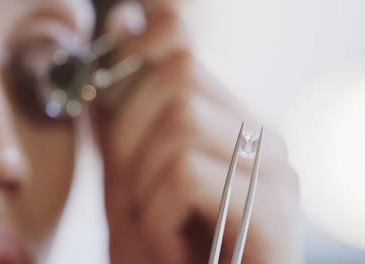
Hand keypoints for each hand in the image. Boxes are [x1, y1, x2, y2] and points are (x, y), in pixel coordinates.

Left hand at [92, 2, 302, 262]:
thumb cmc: (164, 257)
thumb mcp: (130, 186)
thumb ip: (120, 128)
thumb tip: (108, 58)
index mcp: (234, 126)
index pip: (182, 52)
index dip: (132, 67)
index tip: (108, 115)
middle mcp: (263, 138)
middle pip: (178, 77)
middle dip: (129, 141)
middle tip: (132, 200)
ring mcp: (275, 173)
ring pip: (181, 120)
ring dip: (142, 189)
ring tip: (154, 230)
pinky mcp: (274, 215)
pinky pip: (185, 174)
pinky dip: (157, 219)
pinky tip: (171, 249)